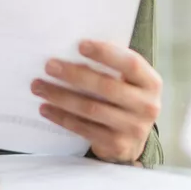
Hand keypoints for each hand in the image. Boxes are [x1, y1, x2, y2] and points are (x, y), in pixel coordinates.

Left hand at [32, 41, 160, 163]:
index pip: (131, 64)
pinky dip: (62, 117)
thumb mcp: (129, 83)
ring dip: (61, 96)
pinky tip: (46, 108)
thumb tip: (73, 48)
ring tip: (39, 87)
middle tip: (49, 66)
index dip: (106, 53)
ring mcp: (133, 128)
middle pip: (107, 87)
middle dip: (74, 75)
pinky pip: (84, 128)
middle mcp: (147, 106)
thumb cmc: (125, 100)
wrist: (134, 142)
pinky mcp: (117, 145)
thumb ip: (113, 67)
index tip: (80, 45)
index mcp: (151, 83)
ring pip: (91, 109)